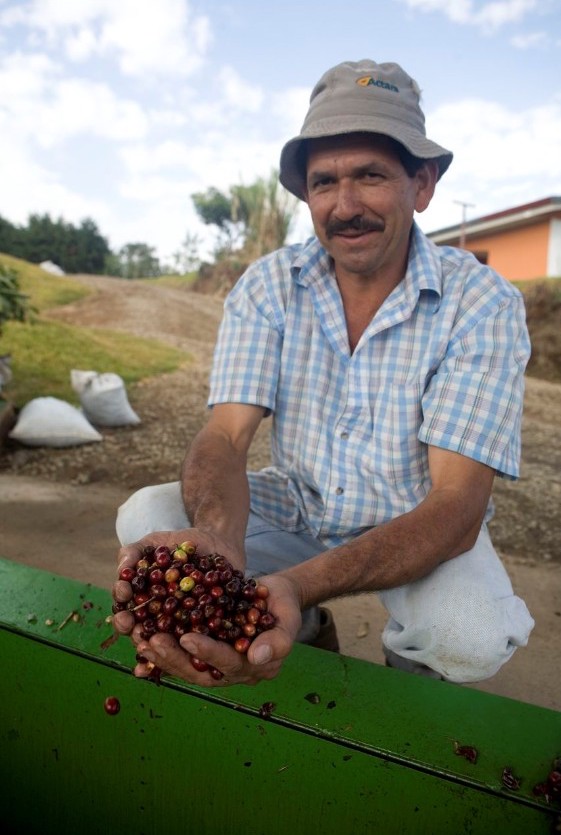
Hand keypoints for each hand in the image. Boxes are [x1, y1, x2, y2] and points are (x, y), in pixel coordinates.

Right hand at [111, 528, 243, 637]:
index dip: (122, 612)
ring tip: (158, 641)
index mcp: (142, 607)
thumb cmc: (180, 544)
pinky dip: (198, 644)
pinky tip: (193, 643)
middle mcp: (160, 622)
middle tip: (135, 629)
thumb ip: (132, 554)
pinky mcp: (210, 627)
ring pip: (171, 645)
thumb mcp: (153, 543)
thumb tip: (122, 570)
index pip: (126, 617)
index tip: (124, 597)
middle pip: (143, 636)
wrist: (217, 541)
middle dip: (136, 634)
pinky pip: (204, 639)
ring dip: (162, 647)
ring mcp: (184, 627)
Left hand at [129, 573, 302, 686]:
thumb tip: (257, 657)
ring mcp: (216, 665)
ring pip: (186, 667)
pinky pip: (179, 657)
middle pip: (201, 672)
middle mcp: (233, 672)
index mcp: (256, 668)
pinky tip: (140, 641)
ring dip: (162, 656)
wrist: (273, 596)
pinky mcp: (202, 654)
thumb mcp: (288, 616)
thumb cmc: (283, 604)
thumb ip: (279, 640)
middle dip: (175, 658)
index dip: (208, 652)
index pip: (229, 663)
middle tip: (153, 640)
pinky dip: (159, 652)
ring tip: (141, 639)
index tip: (187, 638)